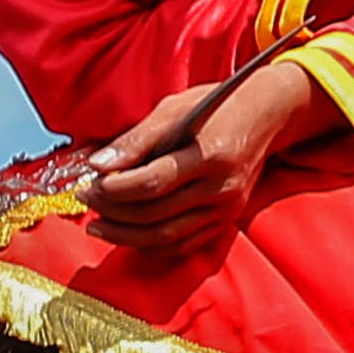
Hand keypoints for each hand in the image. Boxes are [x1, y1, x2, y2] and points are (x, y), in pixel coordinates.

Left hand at [81, 51, 325, 246]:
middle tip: (87, 201)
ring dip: (125, 236)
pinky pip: (183, 245)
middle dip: (113, 211)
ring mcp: (226, 208)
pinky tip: (127, 237)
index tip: (89, 185)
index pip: (152, 183)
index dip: (114, 189)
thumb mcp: (175, 108)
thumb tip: (97, 165)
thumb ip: (137, 139)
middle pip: (156, 213)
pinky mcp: (226, 220)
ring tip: (97, 225)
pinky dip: (151, 246)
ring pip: (166, 236)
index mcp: (211, 154)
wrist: (266, 116)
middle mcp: (222, 187)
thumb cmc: (217, 106)